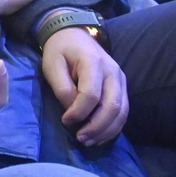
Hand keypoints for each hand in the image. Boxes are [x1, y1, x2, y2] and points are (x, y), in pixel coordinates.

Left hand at [41, 27, 126, 146]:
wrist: (74, 34)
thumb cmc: (60, 50)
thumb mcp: (52, 65)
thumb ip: (62, 88)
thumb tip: (73, 112)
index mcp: (93, 62)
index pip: (91, 94)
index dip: (79, 112)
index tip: (65, 120)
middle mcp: (112, 71)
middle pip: (112, 106)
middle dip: (96, 127)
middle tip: (80, 138)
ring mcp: (121, 79)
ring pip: (121, 112)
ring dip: (106, 131)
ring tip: (89, 141)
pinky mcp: (122, 87)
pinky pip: (123, 111)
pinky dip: (113, 127)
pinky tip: (100, 136)